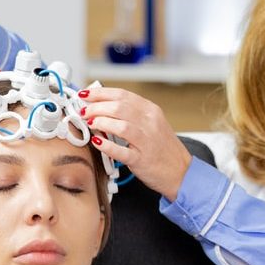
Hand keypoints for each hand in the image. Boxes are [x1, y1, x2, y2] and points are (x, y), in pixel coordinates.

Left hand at [79, 86, 192, 200]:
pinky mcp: (142, 160)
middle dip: (95, 107)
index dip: (100, 93)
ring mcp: (147, 141)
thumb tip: (103, 106)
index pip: (122, 94)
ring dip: (100, 122)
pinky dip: (107, 146)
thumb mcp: (151, 123)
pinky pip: (121, 151)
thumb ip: (130, 114)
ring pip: (120, 125)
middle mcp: (150, 123)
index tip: (85, 94)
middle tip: (84, 111)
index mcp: (151, 111)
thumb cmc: (163, 148)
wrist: (181, 171)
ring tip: (90, 124)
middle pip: (118, 107)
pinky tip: (97, 142)